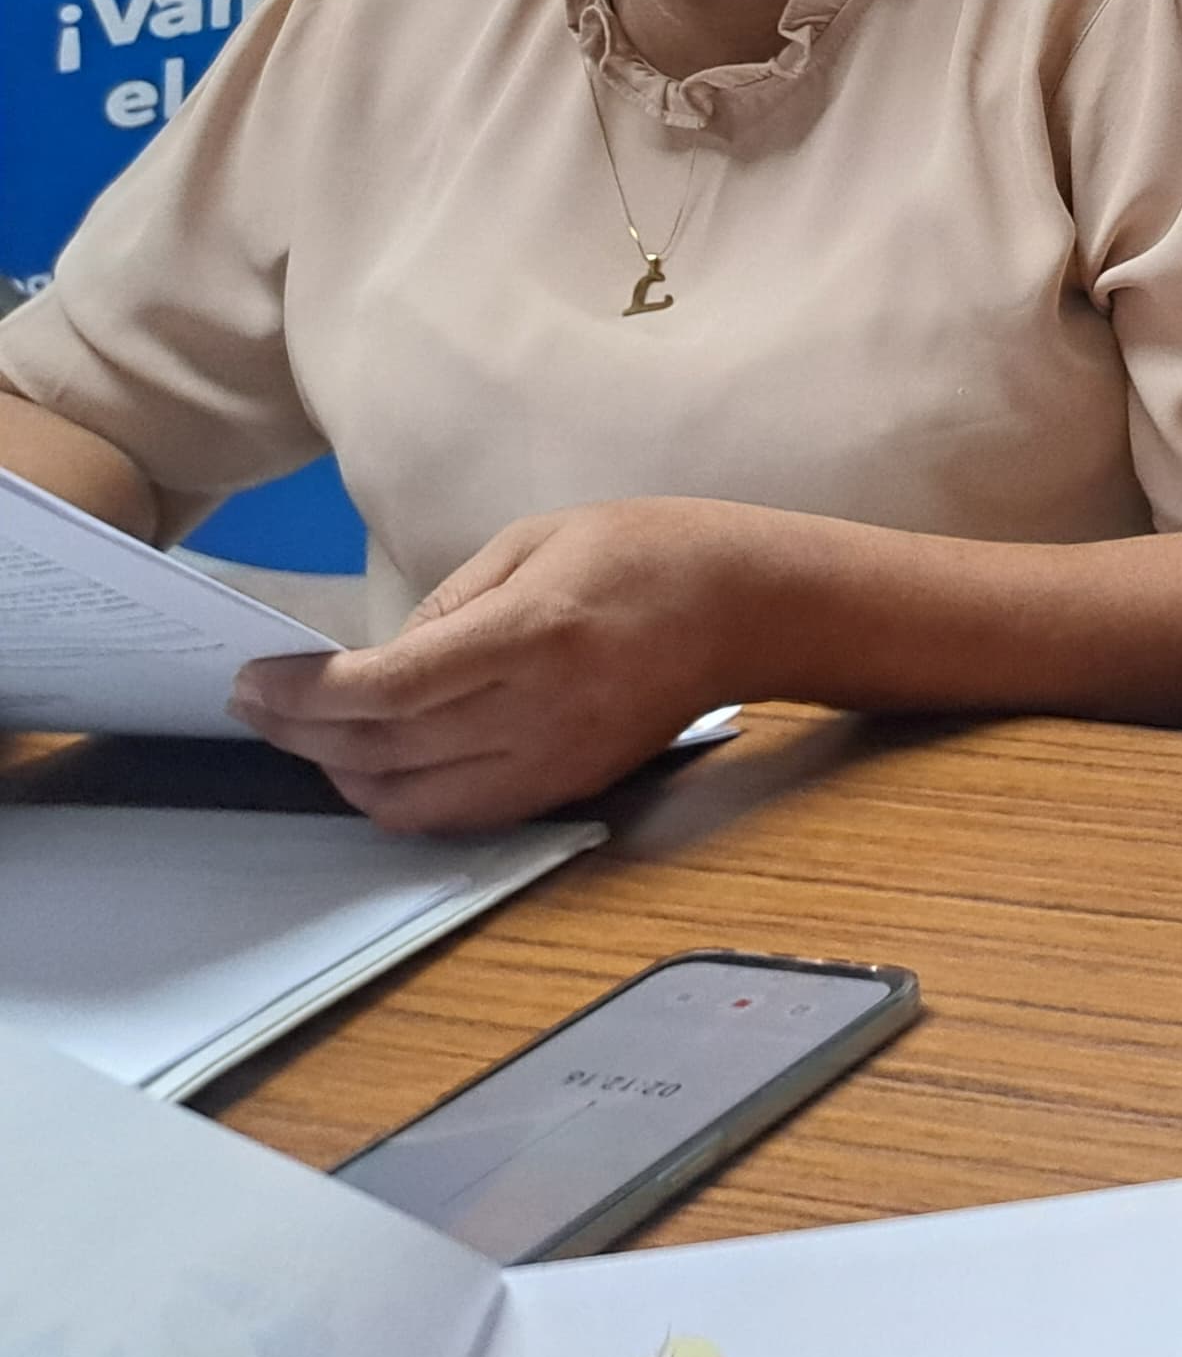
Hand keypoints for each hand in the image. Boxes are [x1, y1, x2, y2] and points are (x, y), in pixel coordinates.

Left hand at [227, 496, 761, 829]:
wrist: (752, 607)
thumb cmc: (649, 552)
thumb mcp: (537, 540)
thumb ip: (448, 606)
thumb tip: (379, 667)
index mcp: (533, 633)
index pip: (386, 688)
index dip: (303, 694)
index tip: (253, 681)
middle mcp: (541, 710)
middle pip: (383, 749)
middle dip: (301, 732)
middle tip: (258, 704)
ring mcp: (557, 760)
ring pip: (411, 801)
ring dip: (343, 772)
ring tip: (311, 735)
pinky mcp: (570, 787)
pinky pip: (461, 815)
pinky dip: (400, 798)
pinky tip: (377, 762)